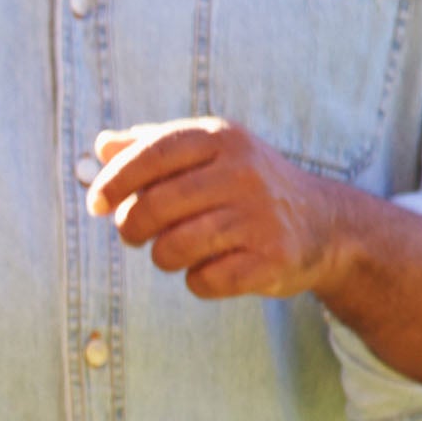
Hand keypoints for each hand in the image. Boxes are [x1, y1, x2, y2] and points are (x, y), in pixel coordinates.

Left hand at [90, 118, 344, 301]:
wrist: (326, 223)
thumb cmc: (248, 186)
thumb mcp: (210, 152)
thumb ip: (154, 145)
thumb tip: (101, 145)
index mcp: (222, 139)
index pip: (151, 155)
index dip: (113, 181)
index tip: (95, 203)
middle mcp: (243, 173)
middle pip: (153, 207)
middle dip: (131, 227)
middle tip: (135, 233)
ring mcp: (260, 217)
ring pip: (172, 248)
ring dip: (164, 256)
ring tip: (178, 249)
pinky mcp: (272, 259)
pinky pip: (204, 281)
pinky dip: (198, 280)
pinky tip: (214, 268)